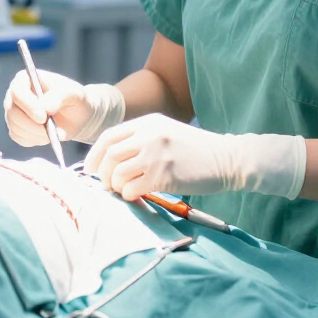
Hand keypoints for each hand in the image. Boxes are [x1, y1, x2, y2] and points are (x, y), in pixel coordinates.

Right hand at [3, 69, 123, 145]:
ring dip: (34, 133)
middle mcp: (16, 94)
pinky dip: (33, 140)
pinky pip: (18, 137)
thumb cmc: (74, 99)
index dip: (28, 105)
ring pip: (14, 126)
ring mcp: (13, 112)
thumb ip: (60, 96)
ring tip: (52, 131)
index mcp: (27, 78)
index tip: (43, 117)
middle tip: (49, 131)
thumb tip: (45, 107)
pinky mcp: (16, 128)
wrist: (76, 117)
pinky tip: (46, 135)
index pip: (17, 91)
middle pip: (12, 111)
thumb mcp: (74, 93)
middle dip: (31, 124)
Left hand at [84, 113, 306, 202]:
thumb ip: (142, 139)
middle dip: (103, 174)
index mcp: (148, 122)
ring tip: (126, 190)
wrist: (226, 158)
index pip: (109, 136)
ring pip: (117, 174)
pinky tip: (139, 194)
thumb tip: (111, 159)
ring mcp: (156, 154)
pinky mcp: (163, 175)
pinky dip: (130, 195)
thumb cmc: (195, 149)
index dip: (95, 154)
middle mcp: (149, 135)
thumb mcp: (167, 132)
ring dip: (116, 186)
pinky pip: (131, 189)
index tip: (92, 169)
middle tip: (108, 185)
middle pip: (109, 155)